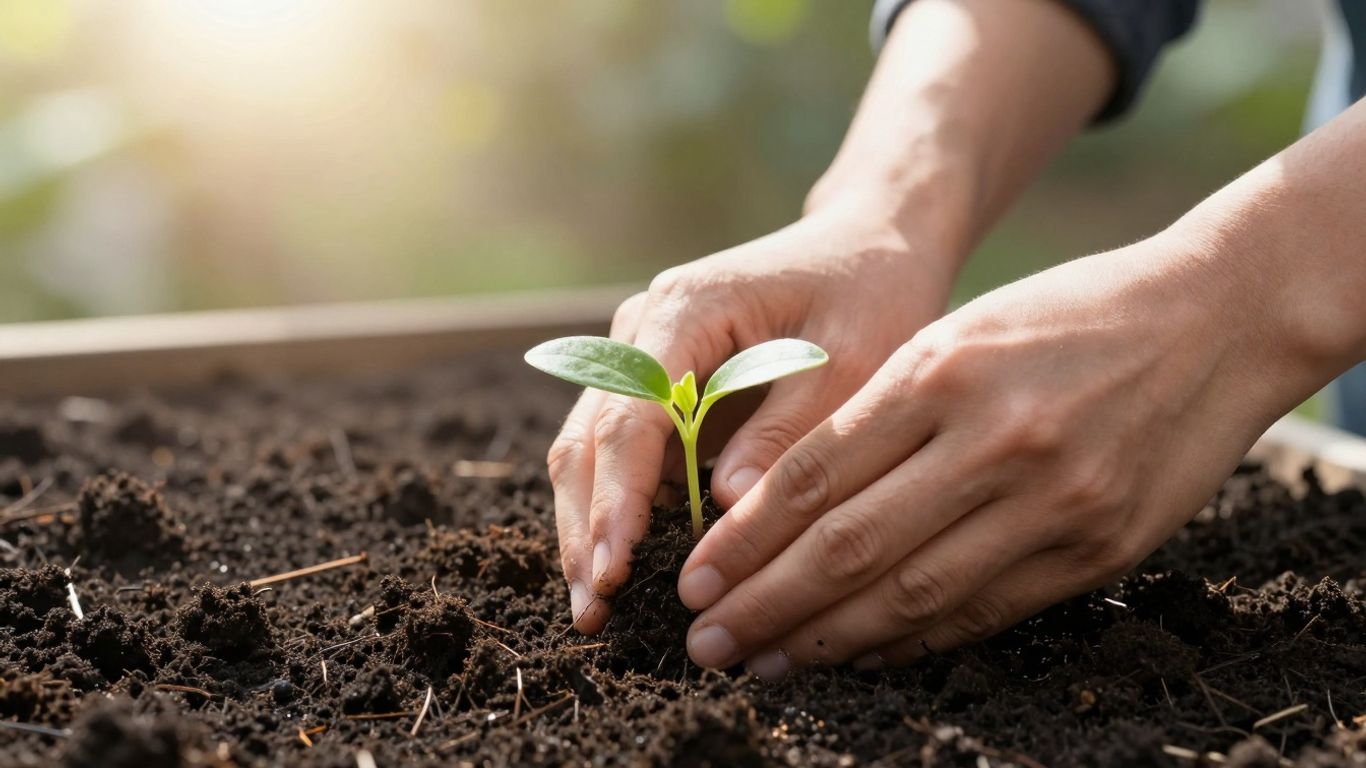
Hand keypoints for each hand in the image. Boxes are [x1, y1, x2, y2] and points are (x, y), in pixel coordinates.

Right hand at [549, 209, 957, 632]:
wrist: (868, 244)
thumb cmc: (870, 293)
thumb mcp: (853, 358)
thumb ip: (788, 429)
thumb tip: (723, 507)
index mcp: (688, 308)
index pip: (632, 414)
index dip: (619, 499)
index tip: (615, 572)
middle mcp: (645, 329)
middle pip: (590, 436)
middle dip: (586, 528)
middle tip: (592, 614)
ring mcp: (642, 355)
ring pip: (588, 448)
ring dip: (588, 526)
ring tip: (595, 609)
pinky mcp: (657, 385)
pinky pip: (618, 452)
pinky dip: (614, 509)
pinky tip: (623, 569)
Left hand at [678, 232, 1299, 676]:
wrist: (1214, 319)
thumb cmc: (1065, 318)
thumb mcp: (958, 333)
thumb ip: (876, 410)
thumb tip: (776, 502)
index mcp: (942, 370)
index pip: (815, 474)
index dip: (745, 539)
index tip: (694, 581)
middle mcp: (993, 440)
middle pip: (850, 545)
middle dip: (765, 604)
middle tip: (705, 643)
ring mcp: (1053, 501)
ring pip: (913, 594)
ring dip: (828, 639)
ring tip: (766, 662)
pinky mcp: (1099, 549)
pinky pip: (984, 612)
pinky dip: (913, 641)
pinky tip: (860, 654)